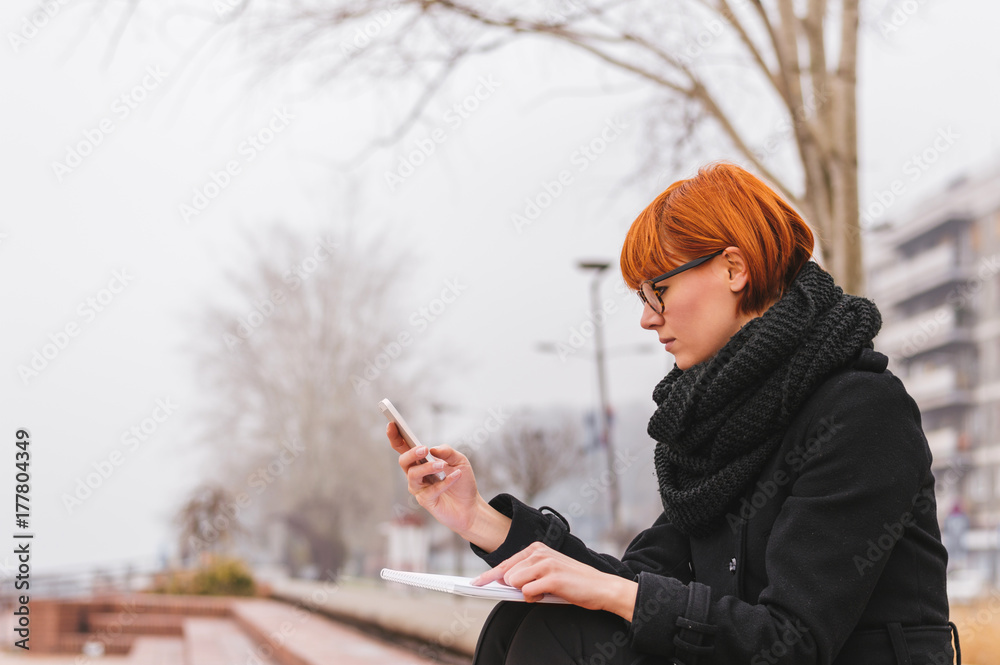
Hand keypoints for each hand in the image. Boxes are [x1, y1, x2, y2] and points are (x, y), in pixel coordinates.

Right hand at [387, 423, 509, 550]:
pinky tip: (456, 476)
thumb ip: (447, 452)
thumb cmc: (463, 482)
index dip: (395, 436)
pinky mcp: (425, 501)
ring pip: (413, 475)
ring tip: (443, 465)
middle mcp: (416, 474)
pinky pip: (431, 490)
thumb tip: (433, 449)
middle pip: (403, 461)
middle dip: (411, 453)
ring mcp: (419, 488)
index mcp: (421, 461)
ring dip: (428, 468)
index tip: (392, 424)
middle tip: (424, 450)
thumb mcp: (460, 461)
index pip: (403, 447)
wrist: (471, 507)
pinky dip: (445, 482)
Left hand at [470, 542, 638, 620]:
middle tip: (538, 590)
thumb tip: (501, 584)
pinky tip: (551, 593)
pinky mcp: (552, 577)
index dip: (488, 576)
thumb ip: (525, 576)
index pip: (505, 564)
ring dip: (528, 594)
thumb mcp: (546, 574)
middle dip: (517, 589)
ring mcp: (545, 563)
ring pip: (514, 583)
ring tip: (546, 590)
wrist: (600, 587)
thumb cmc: (571, 583)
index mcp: (535, 548)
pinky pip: (528, 593)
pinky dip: (536, 598)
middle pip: (507, 576)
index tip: (473, 584)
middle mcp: (538, 552)